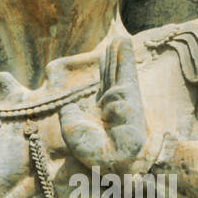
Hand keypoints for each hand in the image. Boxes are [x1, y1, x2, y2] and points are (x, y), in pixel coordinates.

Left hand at [58, 37, 149, 174]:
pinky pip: (125, 71)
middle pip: (110, 75)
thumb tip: (68, 105)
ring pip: (118, 70)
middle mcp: (111, 104)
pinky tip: (123, 42)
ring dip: (119, 53)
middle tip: (114, 43)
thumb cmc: (92, 151)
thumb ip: (68, 113)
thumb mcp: (71, 129)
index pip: (100, 87)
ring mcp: (121, 98)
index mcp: (98, 113)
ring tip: (120, 37)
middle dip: (111, 59)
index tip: (104, 58)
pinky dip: (124, 56)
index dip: (102, 72)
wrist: (113, 160)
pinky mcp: (129, 94)